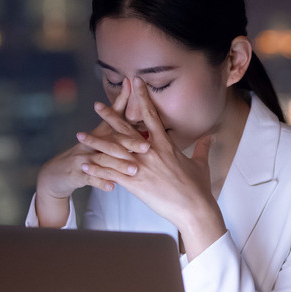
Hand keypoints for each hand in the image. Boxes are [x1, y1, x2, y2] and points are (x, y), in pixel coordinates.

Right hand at [35, 78, 149, 226]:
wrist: (57, 173)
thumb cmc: (84, 155)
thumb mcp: (98, 138)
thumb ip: (114, 123)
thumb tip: (130, 102)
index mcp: (99, 135)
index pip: (113, 118)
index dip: (123, 106)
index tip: (139, 99)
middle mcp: (90, 144)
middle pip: (111, 141)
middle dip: (129, 143)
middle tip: (147, 147)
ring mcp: (82, 159)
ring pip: (102, 160)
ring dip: (118, 165)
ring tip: (133, 169)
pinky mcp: (77, 174)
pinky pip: (91, 179)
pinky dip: (101, 182)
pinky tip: (112, 186)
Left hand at [78, 77, 225, 259]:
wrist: (194, 208)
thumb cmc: (199, 188)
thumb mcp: (201, 164)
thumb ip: (202, 148)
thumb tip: (210, 137)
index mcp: (166, 145)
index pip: (151, 115)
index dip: (143, 97)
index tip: (135, 82)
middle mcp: (150, 152)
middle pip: (125, 130)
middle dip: (110, 116)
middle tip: (97, 105)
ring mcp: (141, 167)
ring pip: (113, 150)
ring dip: (95, 142)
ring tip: (80, 135)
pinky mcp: (134, 184)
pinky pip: (110, 173)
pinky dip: (97, 168)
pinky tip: (84, 164)